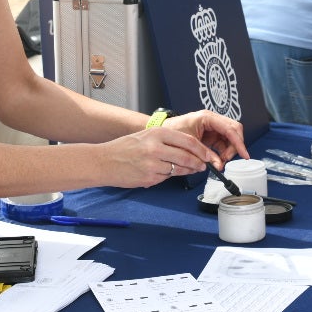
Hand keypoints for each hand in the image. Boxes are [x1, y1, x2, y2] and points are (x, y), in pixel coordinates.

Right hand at [105, 125, 228, 187]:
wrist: (103, 161)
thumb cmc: (124, 148)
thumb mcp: (146, 136)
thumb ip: (166, 141)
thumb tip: (189, 151)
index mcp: (157, 133)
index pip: (188, 141)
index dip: (202, 150)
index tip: (208, 155)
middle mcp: (155, 147)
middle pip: (186, 156)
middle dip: (199, 163)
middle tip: (204, 166)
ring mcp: (152, 164)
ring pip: (178, 169)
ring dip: (188, 171)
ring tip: (192, 170)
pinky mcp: (149, 177)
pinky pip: (166, 178)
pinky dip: (170, 176)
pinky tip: (167, 172)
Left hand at [164, 110, 246, 164]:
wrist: (163, 131)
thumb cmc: (173, 131)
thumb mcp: (190, 143)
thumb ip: (205, 154)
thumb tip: (219, 164)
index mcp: (207, 117)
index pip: (230, 128)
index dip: (239, 142)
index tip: (244, 154)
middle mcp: (212, 120)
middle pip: (234, 131)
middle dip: (235, 146)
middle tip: (227, 159)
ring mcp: (213, 128)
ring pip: (230, 138)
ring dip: (229, 151)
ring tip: (220, 162)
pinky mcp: (211, 135)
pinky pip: (224, 143)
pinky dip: (223, 153)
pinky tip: (218, 160)